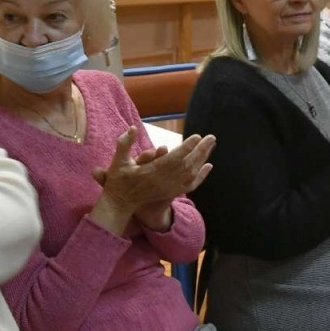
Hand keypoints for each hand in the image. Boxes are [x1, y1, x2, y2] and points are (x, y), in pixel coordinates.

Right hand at [90, 129, 215, 234]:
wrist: (121, 202)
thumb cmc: (119, 180)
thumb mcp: (118, 161)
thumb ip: (124, 144)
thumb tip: (132, 128)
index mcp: (152, 172)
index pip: (174, 158)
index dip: (187, 147)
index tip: (197, 136)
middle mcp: (164, 181)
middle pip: (187, 164)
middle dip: (200, 150)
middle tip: (211, 137)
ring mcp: (169, 188)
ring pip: (191, 173)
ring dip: (203, 159)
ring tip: (211, 146)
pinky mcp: (171, 192)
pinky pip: (190, 185)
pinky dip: (201, 176)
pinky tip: (208, 165)